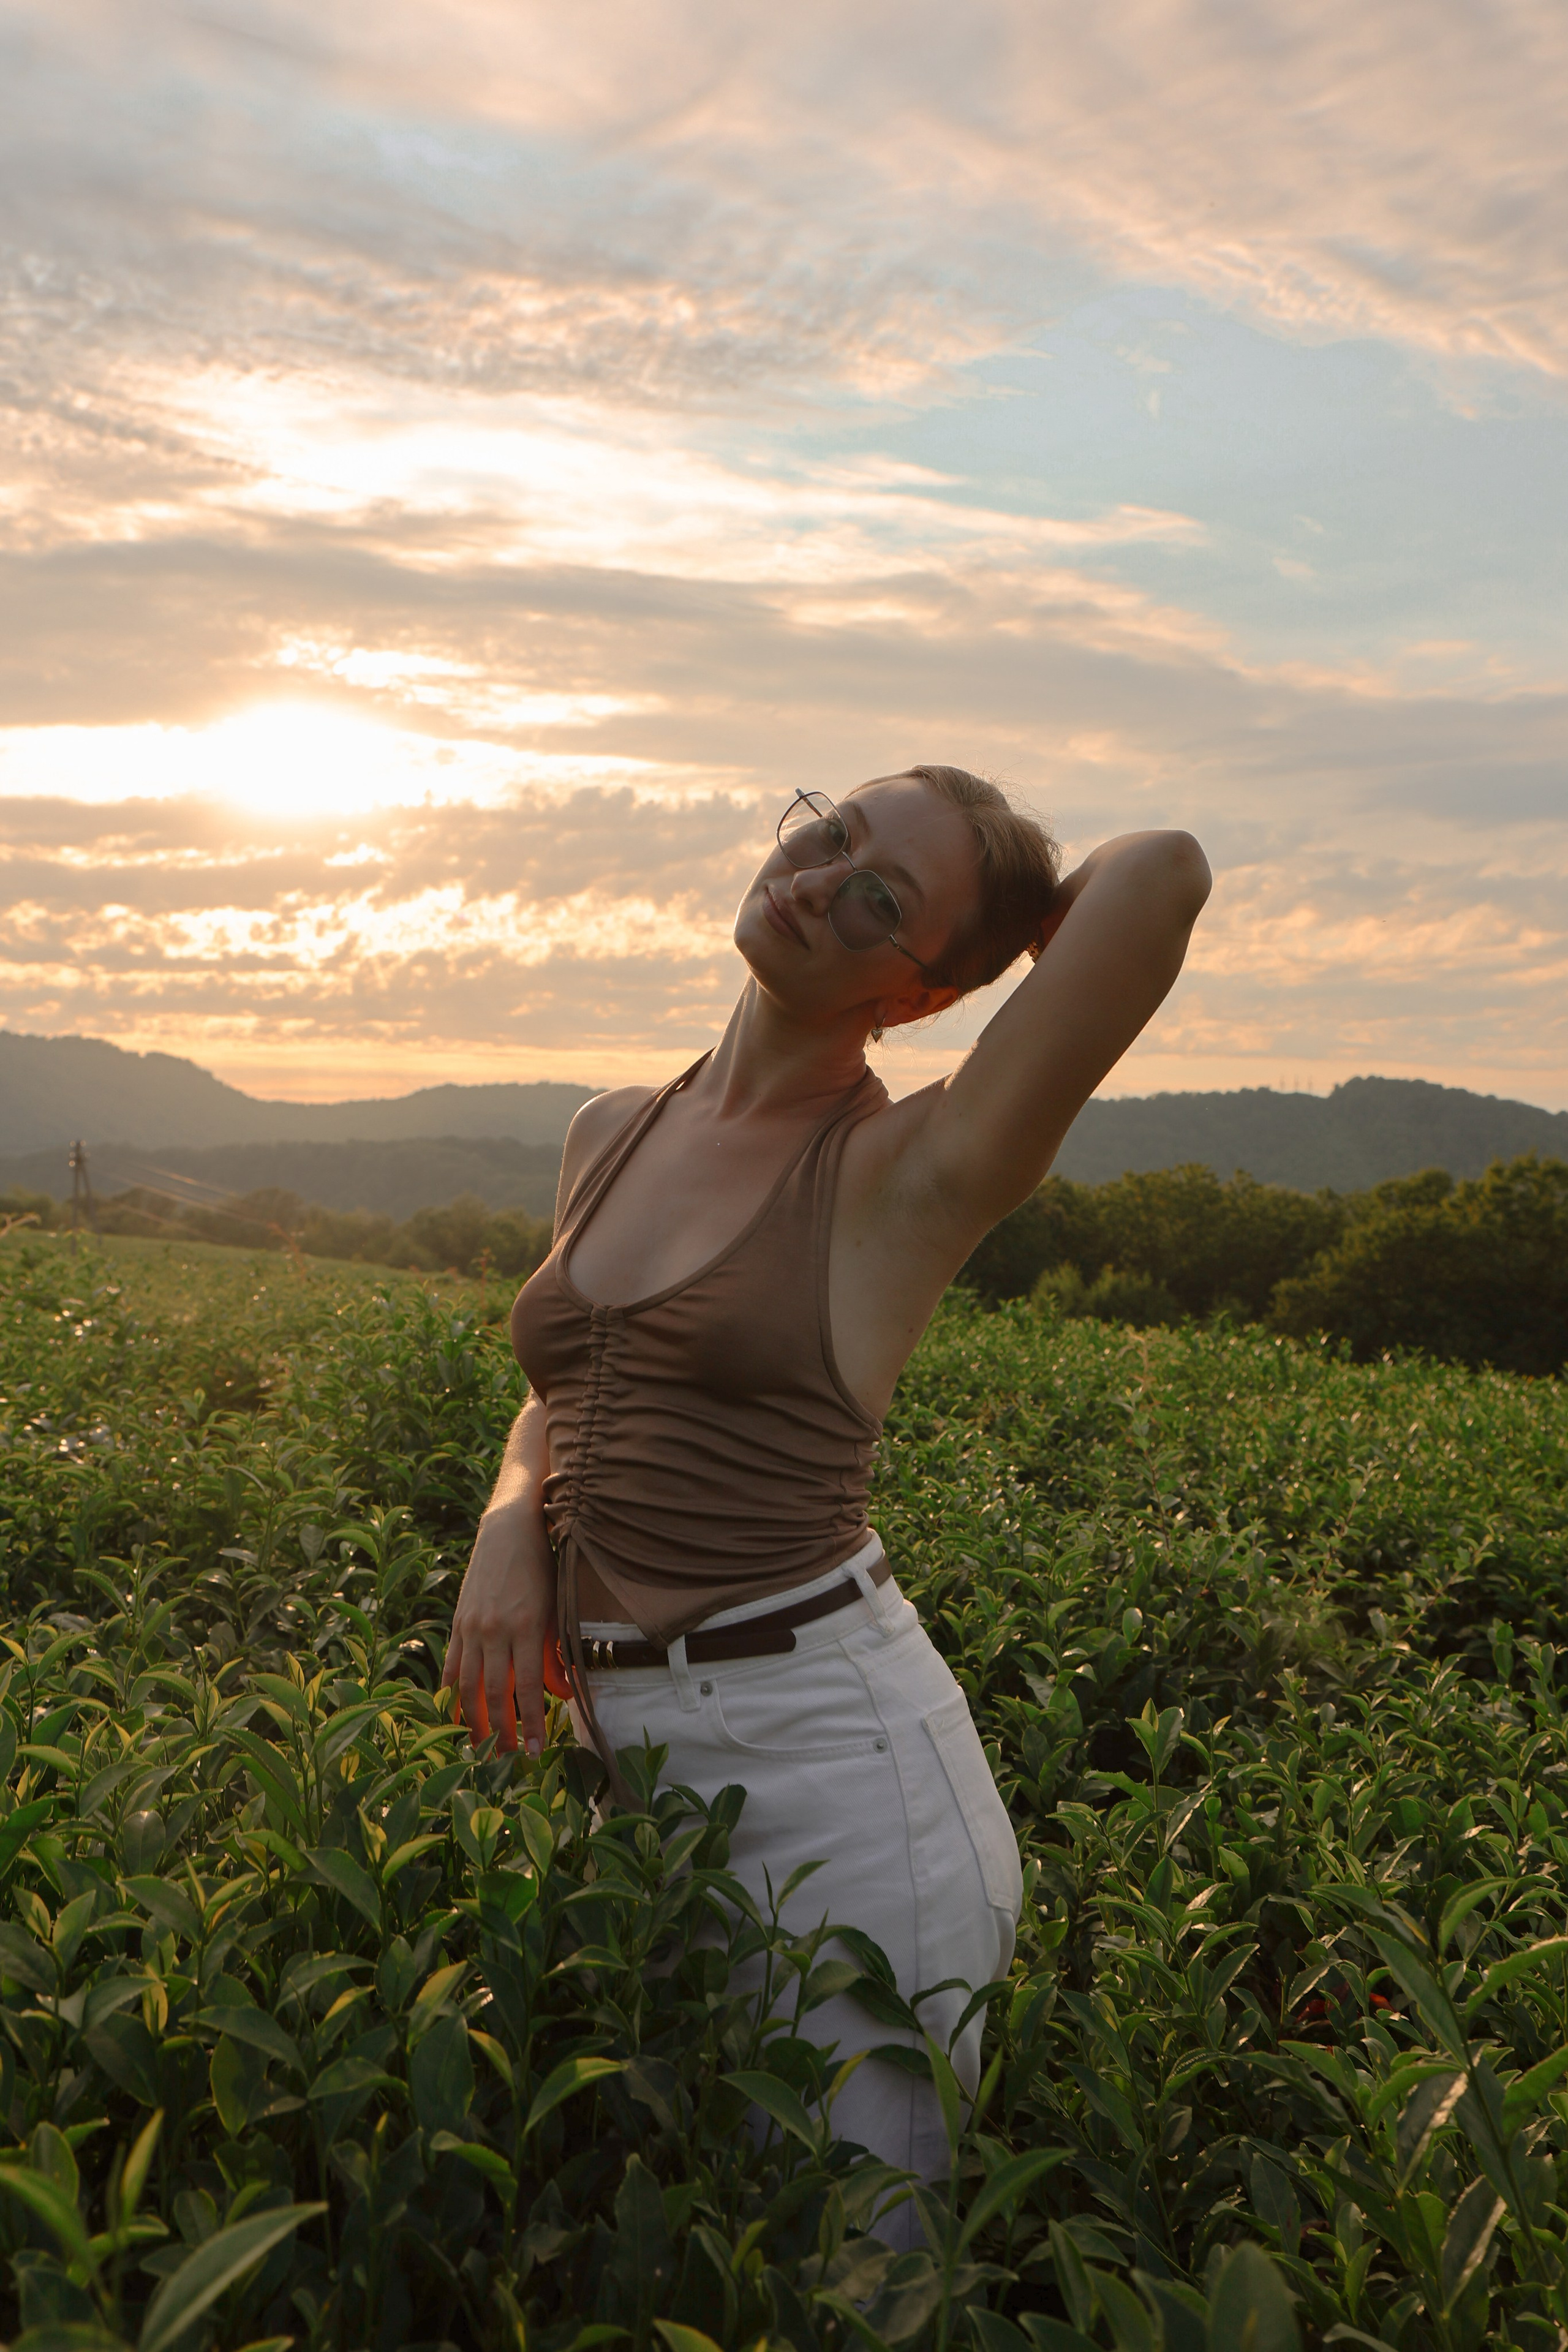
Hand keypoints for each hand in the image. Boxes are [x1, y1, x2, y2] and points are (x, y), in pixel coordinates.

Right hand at [441, 1500, 555, 1754]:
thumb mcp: (555, 1608)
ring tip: (480, 1746)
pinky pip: (453, 1664)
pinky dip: (453, 1691)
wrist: (511, 1529)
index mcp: (524, 1627)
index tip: (536, 1752)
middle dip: (501, 1733)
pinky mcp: (458, 1621)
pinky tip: (454, 1712)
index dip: (531, 1725)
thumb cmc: (543, 1568)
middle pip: (494, 1695)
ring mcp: (472, 1626)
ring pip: (469, 1686)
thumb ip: (555, 1654)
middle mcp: (494, 1630)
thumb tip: (561, 1695)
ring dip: (473, 1721)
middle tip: (507, 1761)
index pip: (527, 1689)